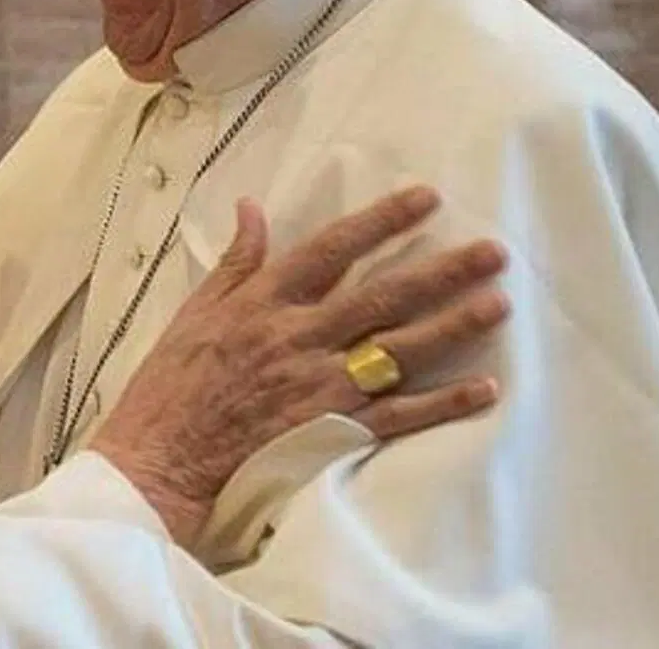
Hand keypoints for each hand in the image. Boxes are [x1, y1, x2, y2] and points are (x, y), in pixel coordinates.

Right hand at [90, 187, 508, 542]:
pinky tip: (485, 389)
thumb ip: (234, 262)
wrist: (159, 462)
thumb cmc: (170, 388)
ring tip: (499, 303)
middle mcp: (299, 337)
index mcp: (264, 302)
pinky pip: (400, 415)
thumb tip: (252, 207)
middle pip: (384, 295)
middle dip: (443, 270)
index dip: (383, 220)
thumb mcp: (194, 313)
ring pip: (401, 349)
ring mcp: (320, 387)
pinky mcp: (332, 432)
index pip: (334, 248)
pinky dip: (444, 403)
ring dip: (454, 326)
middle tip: (494, 251)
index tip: (427, 197)